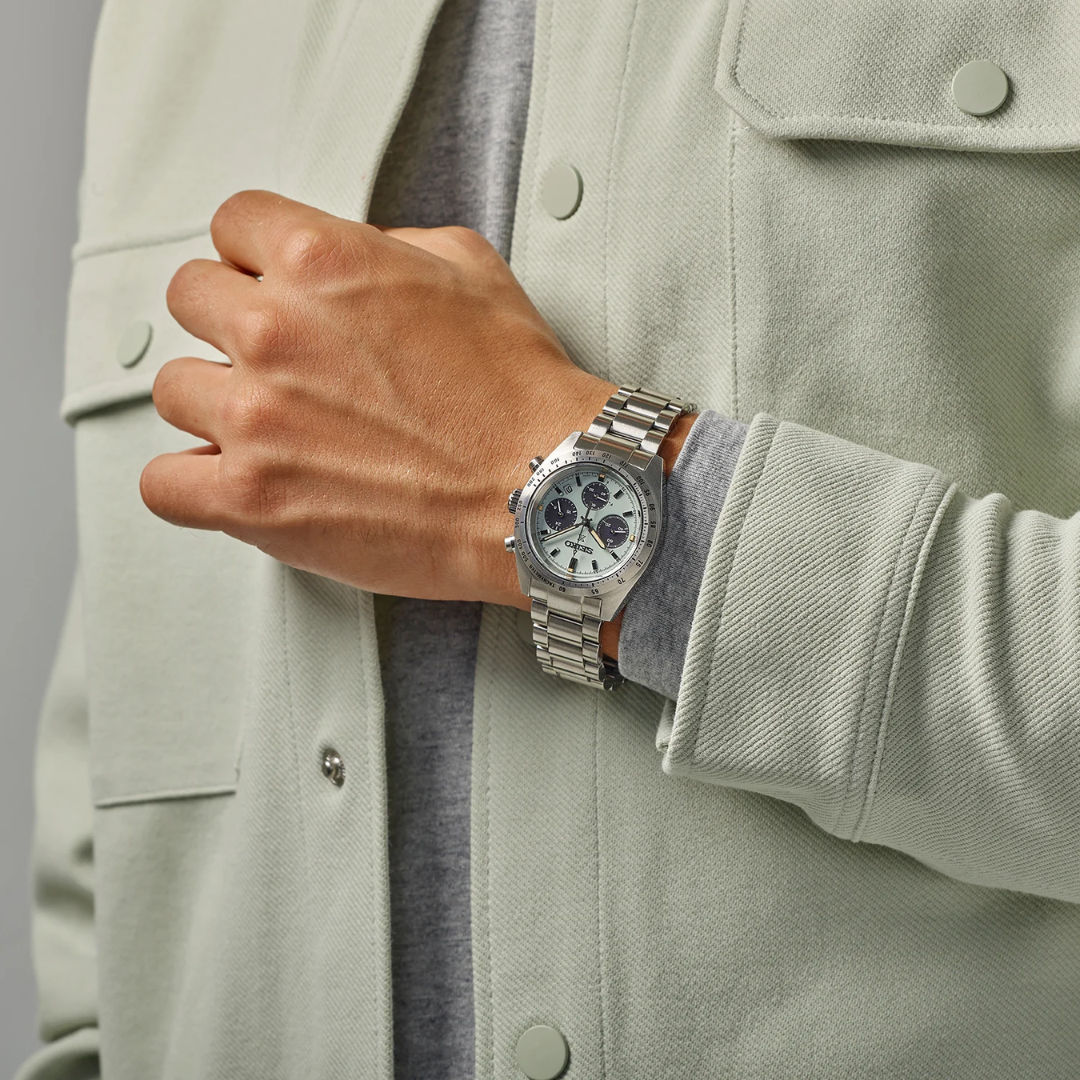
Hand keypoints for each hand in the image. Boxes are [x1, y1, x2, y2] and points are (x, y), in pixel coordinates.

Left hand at [140, 189, 617, 608]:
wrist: (543, 490)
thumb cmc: (519, 392)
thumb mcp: (470, 269)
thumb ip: (388, 244)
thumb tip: (352, 256)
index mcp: (322, 258)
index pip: (231, 225)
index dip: (256, 257)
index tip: (273, 287)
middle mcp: (275, 331)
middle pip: (190, 300)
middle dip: (232, 324)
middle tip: (281, 362)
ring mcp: (256, 420)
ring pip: (175, 391)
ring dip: (218, 406)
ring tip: (273, 431)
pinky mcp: (253, 501)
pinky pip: (163, 485)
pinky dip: (191, 485)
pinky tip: (236, 481)